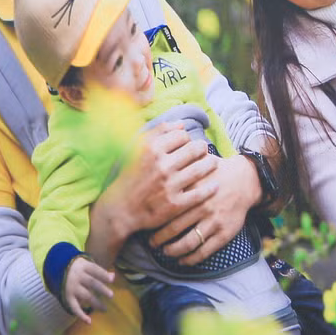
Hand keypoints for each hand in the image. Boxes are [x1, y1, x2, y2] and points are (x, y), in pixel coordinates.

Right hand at [62, 256, 114, 324]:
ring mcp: (72, 287)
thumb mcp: (87, 265)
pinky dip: (81, 315)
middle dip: (101, 289)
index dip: (103, 275)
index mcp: (83, 266)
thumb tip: (113, 276)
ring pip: (85, 295)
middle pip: (91, 282)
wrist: (56, 270)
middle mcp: (77, 276)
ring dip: (96, 303)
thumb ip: (99, 271)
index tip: (112, 280)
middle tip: (111, 295)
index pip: (94, 270)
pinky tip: (89, 322)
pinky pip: (74, 307)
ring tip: (105, 309)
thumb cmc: (78, 268)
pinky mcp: (67, 297)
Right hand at [87, 123, 216, 266]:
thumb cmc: (131, 177)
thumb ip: (158, 133)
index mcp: (152, 150)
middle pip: (195, 149)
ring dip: (211, 164)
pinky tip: (214, 185)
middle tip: (203, 151)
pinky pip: (201, 193)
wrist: (121, 210)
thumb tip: (181, 124)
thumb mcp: (137, 151)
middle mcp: (162, 166)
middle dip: (202, 148)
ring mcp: (169, 186)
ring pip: (201, 168)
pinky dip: (211, 187)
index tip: (186, 144)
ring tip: (212, 163)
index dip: (186, 139)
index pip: (182, 135)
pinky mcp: (175, 204)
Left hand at [151, 152, 262, 266]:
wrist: (245, 180)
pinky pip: (205, 250)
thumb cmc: (215, 172)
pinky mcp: (225, 232)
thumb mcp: (196, 165)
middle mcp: (203, 207)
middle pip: (174, 228)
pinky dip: (191, 259)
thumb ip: (179, 167)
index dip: (154, 221)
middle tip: (152, 243)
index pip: (167, 209)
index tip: (146, 225)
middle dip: (159, 239)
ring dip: (173, 251)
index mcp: (193, 191)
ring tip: (166, 252)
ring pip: (188, 243)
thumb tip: (157, 163)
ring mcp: (214, 221)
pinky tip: (183, 261)